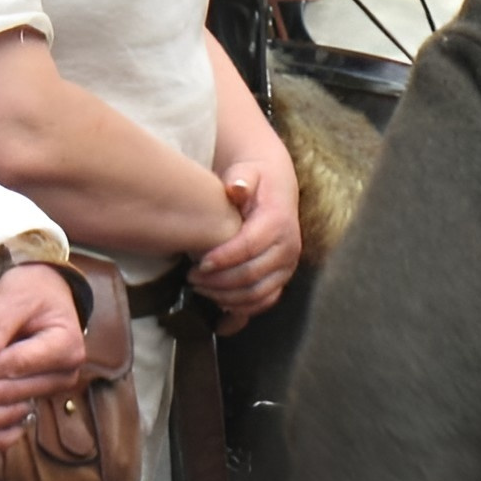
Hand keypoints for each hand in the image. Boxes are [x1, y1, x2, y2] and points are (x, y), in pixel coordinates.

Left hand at [0, 262, 88, 444]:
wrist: (45, 294)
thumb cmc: (31, 290)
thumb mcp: (17, 295)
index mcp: (65, 344)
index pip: (18, 363)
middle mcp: (63, 373)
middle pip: (14, 390)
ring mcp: (51, 389)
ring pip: (15, 410)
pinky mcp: (38, 397)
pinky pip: (21, 421)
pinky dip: (3, 434)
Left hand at [190, 157, 301, 333]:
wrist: (275, 186)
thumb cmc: (255, 178)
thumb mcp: (247, 170)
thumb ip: (241, 178)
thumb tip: (236, 188)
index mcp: (279, 222)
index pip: (250, 247)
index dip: (224, 259)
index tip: (199, 263)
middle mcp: (288, 248)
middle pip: (252, 275)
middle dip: (219, 282)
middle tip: (191, 277)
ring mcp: (287, 267)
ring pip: (258, 295)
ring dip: (227, 298)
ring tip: (200, 289)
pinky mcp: (281, 278)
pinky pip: (264, 302)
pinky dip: (242, 310)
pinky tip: (218, 309)